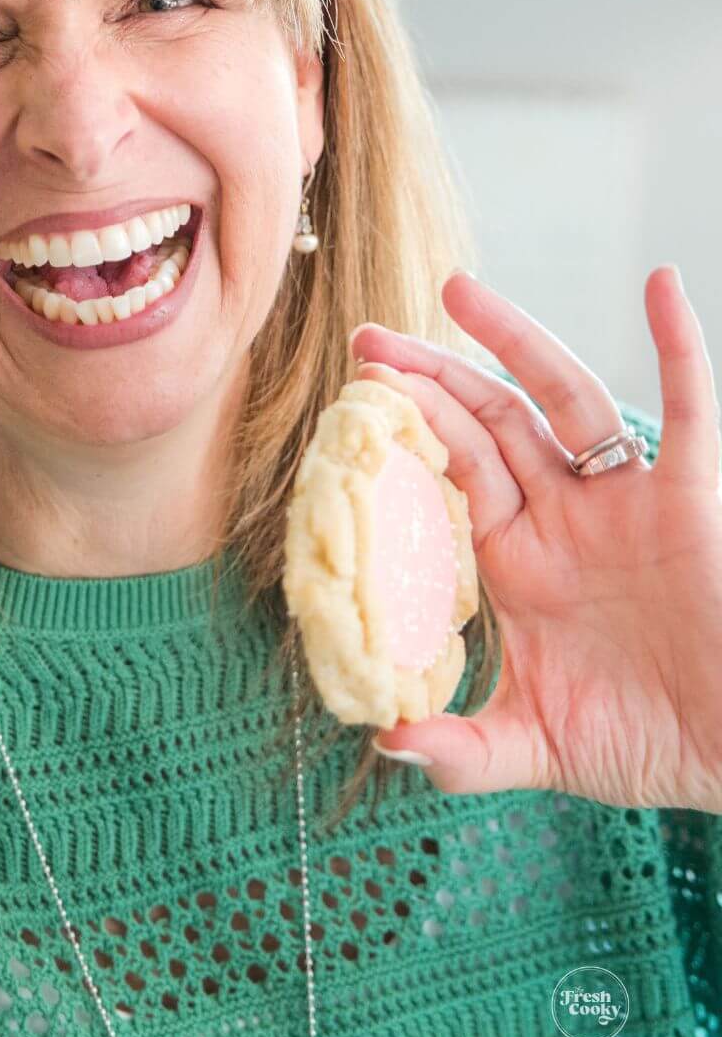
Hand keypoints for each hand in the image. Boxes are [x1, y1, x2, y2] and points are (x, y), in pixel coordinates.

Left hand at [350, 265, 721, 813]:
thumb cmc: (641, 745)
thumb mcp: (535, 747)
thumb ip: (460, 751)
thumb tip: (382, 740)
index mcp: (517, 560)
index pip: (449, 475)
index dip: (406, 433)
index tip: (349, 396)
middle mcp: (563, 515)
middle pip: (487, 421)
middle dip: (431, 375)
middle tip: (367, 336)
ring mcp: (624, 500)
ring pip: (562, 398)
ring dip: (514, 340)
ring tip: (457, 291)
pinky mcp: (689, 498)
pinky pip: (690, 407)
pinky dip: (678, 344)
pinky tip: (658, 284)